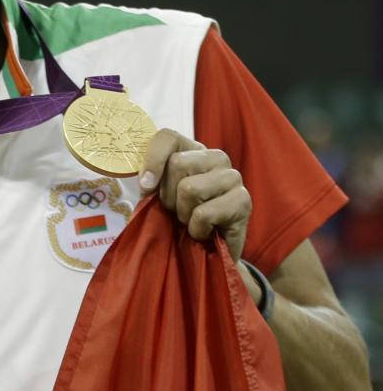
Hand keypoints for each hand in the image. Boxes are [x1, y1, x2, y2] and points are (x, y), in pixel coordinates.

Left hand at [138, 129, 251, 263]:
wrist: (205, 253)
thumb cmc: (177, 222)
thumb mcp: (156, 199)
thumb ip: (149, 183)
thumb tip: (146, 181)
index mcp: (192, 152)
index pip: (167, 137)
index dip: (152, 159)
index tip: (146, 186)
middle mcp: (216, 158)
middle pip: (177, 164)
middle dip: (168, 196)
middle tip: (177, 211)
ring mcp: (233, 177)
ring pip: (190, 188)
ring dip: (183, 214)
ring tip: (192, 221)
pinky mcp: (243, 201)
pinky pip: (204, 213)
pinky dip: (197, 229)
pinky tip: (206, 232)